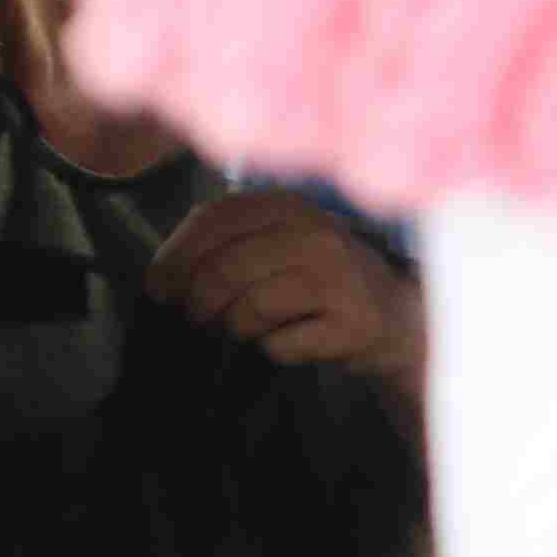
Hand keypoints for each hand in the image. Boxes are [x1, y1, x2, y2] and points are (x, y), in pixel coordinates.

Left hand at [149, 191, 424, 391]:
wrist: (398, 317)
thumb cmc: (321, 280)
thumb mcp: (279, 242)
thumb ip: (228, 243)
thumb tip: (162, 277)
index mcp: (289, 206)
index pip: (214, 219)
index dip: (176, 256)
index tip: (158, 287)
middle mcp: (316, 234)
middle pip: (224, 269)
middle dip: (196, 302)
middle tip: (192, 320)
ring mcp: (339, 278)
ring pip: (249, 309)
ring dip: (232, 328)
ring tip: (240, 331)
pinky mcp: (354, 324)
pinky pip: (281, 344)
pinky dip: (272, 350)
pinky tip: (288, 342)